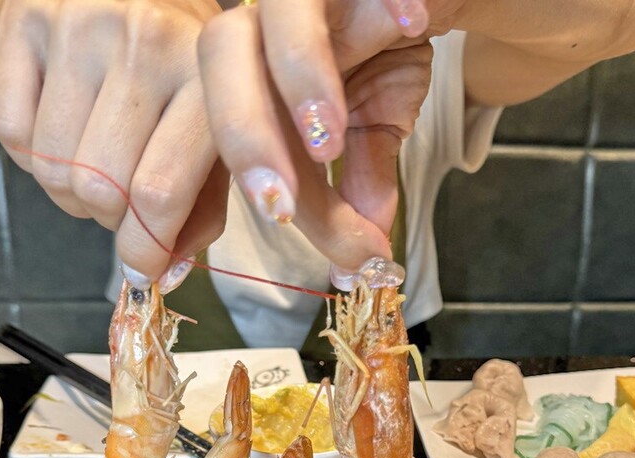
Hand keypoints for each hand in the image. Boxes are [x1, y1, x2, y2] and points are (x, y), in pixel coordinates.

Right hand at [0, 0, 228, 284]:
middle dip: (112, 220)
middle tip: (125, 204)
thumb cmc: (187, 85)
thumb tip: (162, 274)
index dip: (145, 251)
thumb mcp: (217, 142)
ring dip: (73, 193)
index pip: (159, 194)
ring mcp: (82, 24)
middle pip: (101, 190)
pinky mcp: (27, 18)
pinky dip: (33, 155)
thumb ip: (201, 213)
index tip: (142, 272)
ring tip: (98, 166)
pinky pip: (9, 131)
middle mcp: (147, 43)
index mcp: (207, 82)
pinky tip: (64, 133)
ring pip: (53, 169)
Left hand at [198, 0, 432, 274]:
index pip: (227, 130)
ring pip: (276, 11)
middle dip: (245, 140)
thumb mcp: (373, 127)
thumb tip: (362, 256)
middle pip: (221, 59)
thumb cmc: (388, 47)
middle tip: (279, 209)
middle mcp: (267, 19)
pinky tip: (413, 23)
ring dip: (300, 78)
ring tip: (331, 140)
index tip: (296, 251)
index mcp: (252, 68)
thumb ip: (362, 183)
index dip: (248, 189)